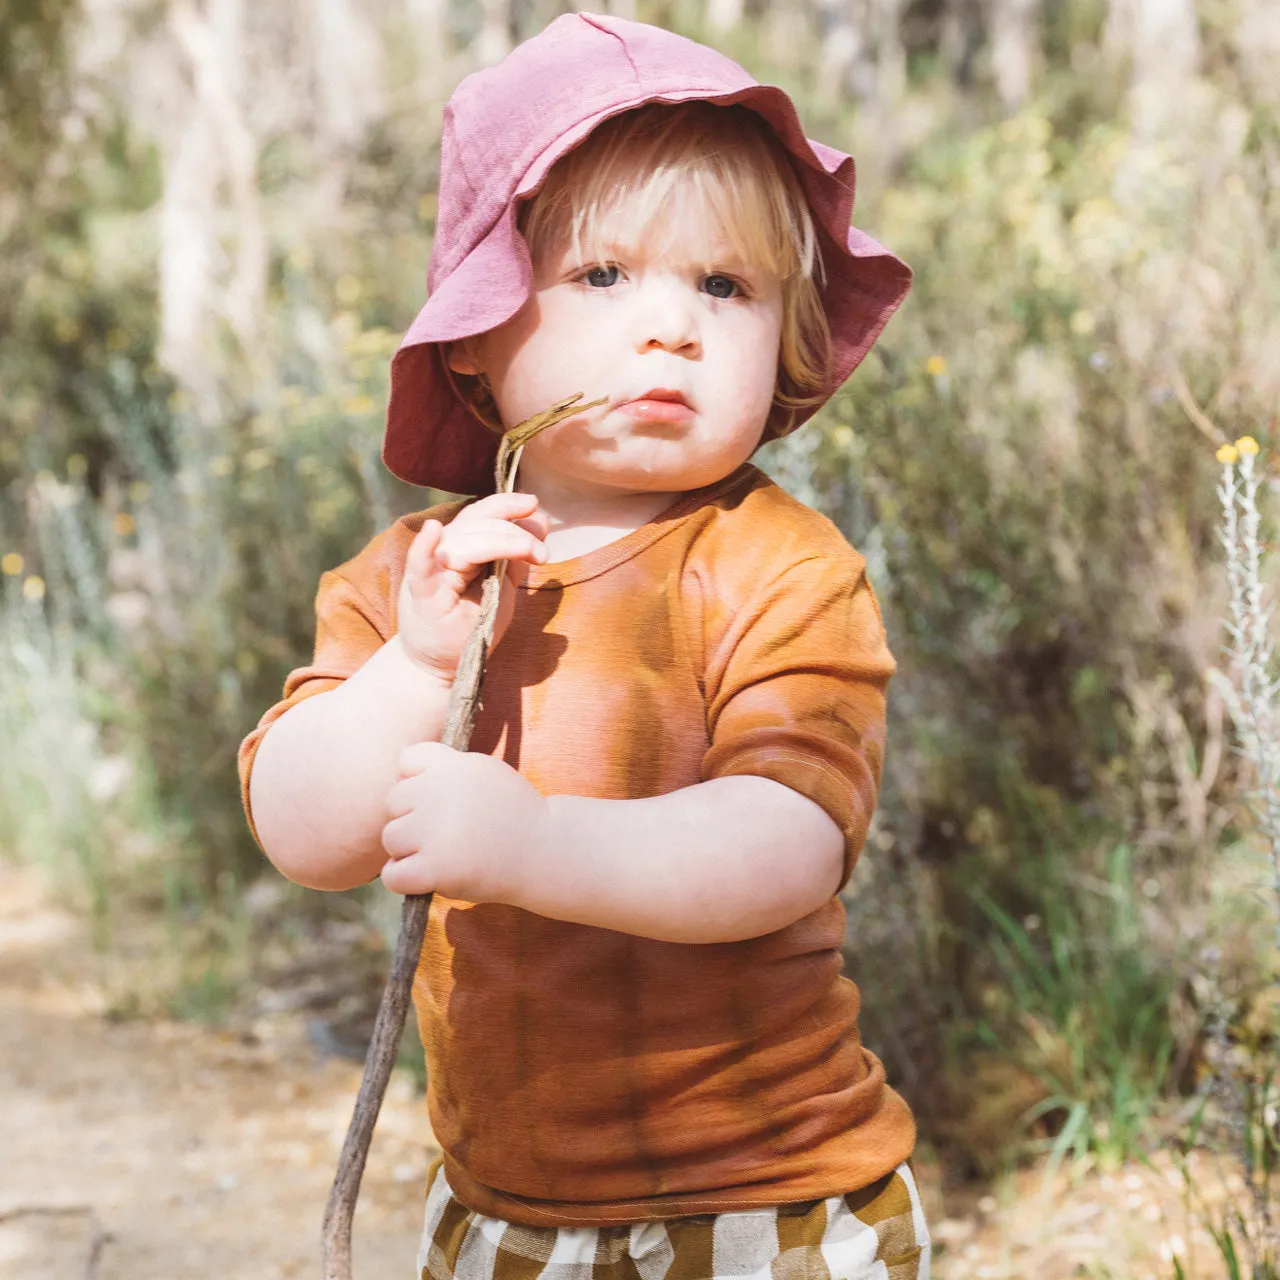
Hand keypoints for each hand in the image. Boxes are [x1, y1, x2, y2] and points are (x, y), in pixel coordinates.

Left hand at [380, 741, 548, 903]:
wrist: (546, 852)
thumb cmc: (514, 815)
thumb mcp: (486, 774)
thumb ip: (448, 770)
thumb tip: (403, 775)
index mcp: (455, 765)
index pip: (407, 759)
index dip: (416, 780)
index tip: (440, 798)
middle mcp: (441, 791)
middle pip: (394, 800)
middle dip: (412, 817)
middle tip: (444, 832)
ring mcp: (437, 829)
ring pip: (391, 838)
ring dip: (408, 850)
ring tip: (441, 854)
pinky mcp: (437, 866)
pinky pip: (392, 875)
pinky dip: (404, 879)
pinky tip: (427, 877)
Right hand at [396, 492, 548, 682]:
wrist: (438, 662)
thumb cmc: (469, 623)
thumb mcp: (502, 584)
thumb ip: (517, 553)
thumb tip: (541, 519)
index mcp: (460, 543)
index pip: (481, 513)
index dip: (507, 504)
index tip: (534, 505)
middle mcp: (442, 550)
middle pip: (474, 523)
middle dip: (514, 533)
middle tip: (542, 553)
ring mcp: (430, 570)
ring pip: (460, 541)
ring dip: (500, 541)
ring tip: (532, 553)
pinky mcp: (420, 594)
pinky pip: (418, 566)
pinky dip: (423, 548)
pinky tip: (432, 531)